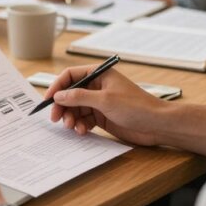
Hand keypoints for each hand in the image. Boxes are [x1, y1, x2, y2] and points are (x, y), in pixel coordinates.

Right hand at [43, 64, 165, 146]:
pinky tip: (82, 131)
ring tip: (72, 127)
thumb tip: (59, 95)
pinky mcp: (102, 116)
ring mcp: (99, 102)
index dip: (57, 86)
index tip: (48, 100)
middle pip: (71, 93)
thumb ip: (79, 96)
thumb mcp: (105, 100)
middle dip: (62, 106)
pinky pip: (84, 119)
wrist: (157, 125)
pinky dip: (80, 125)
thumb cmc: (137, 106)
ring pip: (76, 108)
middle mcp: (97, 86)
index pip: (71, 75)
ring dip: (71, 117)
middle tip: (56, 118)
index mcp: (99, 74)